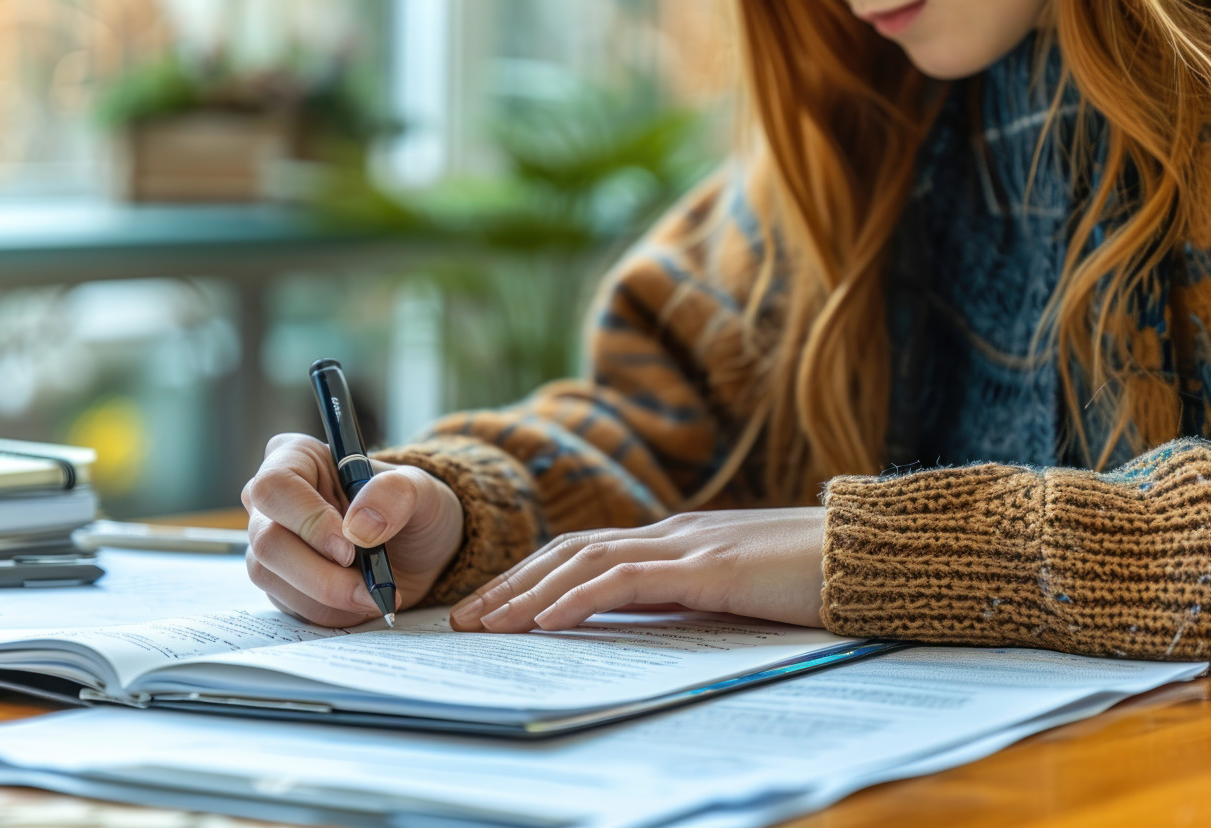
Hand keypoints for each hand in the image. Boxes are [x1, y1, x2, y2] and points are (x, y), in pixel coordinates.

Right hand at [241, 433, 463, 626]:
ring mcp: (272, 543)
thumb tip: (359, 528)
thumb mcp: (421, 490)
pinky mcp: (280, 582)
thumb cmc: (412, 507)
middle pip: (267, 541)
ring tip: (374, 593)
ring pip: (271, 578)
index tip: (350, 548)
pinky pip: (291, 605)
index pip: (276, 487)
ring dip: (328, 597)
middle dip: (320, 573)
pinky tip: (362, 600)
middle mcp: (273, 500)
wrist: (419, 548)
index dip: (308, 521)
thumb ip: (396, 495)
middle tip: (367, 586)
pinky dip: (332, 611)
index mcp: (297, 458)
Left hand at [449, 507, 825, 632]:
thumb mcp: (737, 589)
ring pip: (586, 561)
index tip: (495, 607)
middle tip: (467, 619)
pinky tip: (547, 620)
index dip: (534, 576)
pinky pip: (628, 581)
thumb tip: (644, 620)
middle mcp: (672, 534)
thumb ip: (690, 595)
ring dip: (530, 593)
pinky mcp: (709, 567)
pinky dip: (579, 598)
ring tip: (490, 625)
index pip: (586, 552)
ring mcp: (688, 545)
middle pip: (570, 551)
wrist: (873, 554)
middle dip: (513, 584)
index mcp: (677, 539)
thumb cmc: (813, 576)